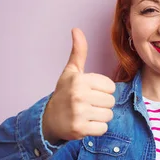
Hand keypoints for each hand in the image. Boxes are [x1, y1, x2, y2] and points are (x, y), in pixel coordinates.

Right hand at [42, 28, 115, 143]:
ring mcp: (79, 113)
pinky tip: (86, 124)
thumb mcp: (71, 72)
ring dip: (100, 117)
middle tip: (88, 104)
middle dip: (102, 104)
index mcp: (80, 80)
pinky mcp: (80, 129)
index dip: (103, 90)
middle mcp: (79, 95)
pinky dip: (97, 129)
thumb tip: (76, 29)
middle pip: (111, 101)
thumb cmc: (64, 93)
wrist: (48, 120)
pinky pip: (103, 129)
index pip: (110, 87)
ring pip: (109, 115)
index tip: (90, 92)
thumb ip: (78, 52)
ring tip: (87, 114)